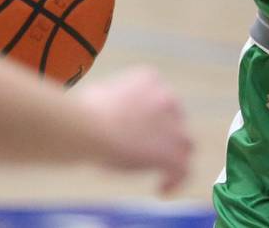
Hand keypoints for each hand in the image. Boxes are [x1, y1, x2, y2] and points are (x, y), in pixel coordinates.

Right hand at [74, 66, 191, 193]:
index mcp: (150, 79)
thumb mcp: (101, 94)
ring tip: (162, 173)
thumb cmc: (83, 111)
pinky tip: (161, 189)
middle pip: (176, 119)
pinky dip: (175, 180)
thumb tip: (107, 110)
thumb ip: (114, 101)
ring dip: (174, 156)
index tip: (141, 130)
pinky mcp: (171, 153)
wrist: (88, 126)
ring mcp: (172, 126)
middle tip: (149, 150)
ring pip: (185, 144)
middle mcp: (166, 97)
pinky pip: (182, 170)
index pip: (160, 97)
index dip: (153, 115)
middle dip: (165, 134)